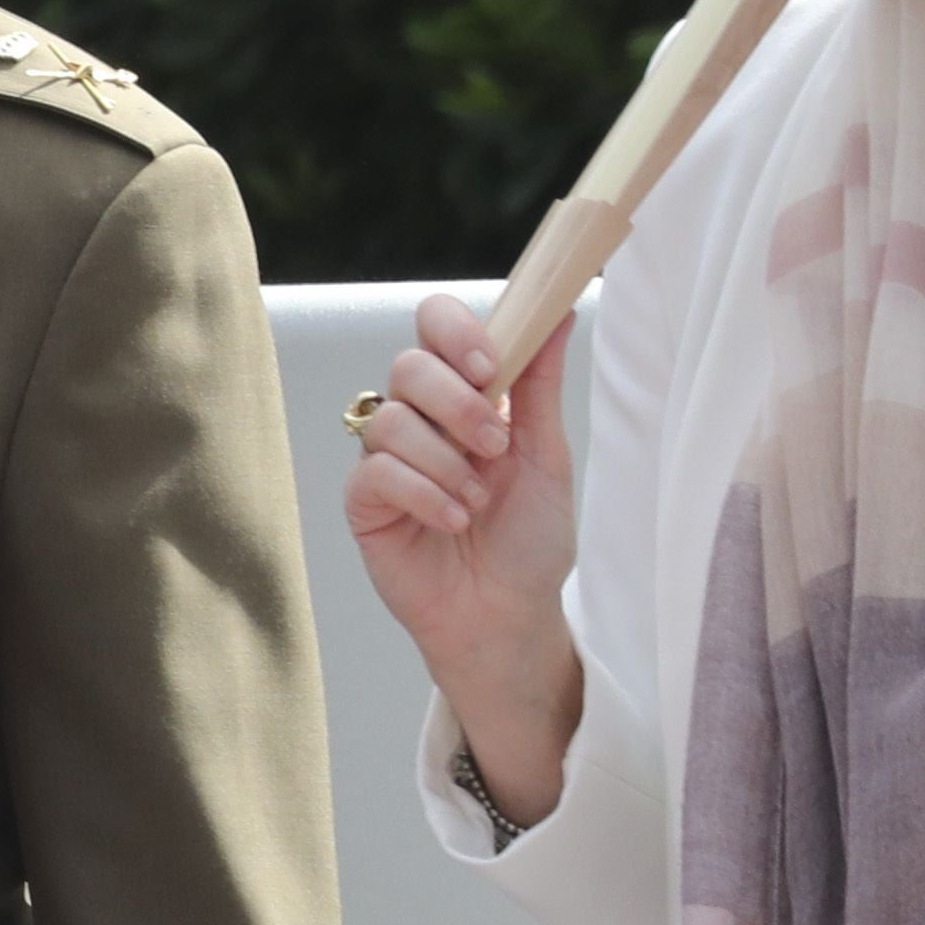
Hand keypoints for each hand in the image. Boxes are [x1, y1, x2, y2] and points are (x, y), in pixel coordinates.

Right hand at [341, 295, 584, 815]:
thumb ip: (540, 385)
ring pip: (392, 418)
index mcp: (465, 393)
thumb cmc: (529, 541)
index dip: (457, 335)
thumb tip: (560, 309)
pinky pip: (377, 471)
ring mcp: (386, 457)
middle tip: (496, 446)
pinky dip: (424, 494)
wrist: (507, 616)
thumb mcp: (547, 458)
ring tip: (477, 503)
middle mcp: (420, 417)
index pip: (436, 325)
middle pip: (409, 364)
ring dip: (445, 460)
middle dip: (458, 403)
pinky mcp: (364, 501)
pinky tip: (453, 522)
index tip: (492, 370)